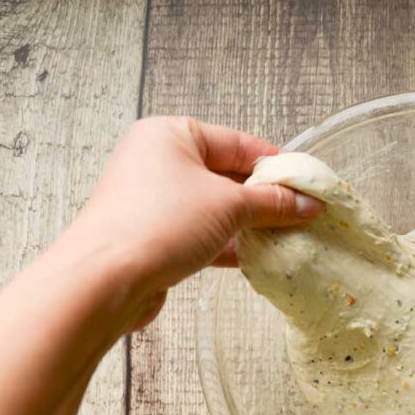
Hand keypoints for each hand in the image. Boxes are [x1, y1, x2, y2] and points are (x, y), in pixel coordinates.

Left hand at [67, 116, 323, 328]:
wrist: (105, 280)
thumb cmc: (161, 223)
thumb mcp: (229, 206)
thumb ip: (272, 204)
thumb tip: (309, 205)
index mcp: (172, 135)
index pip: (238, 142)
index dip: (276, 163)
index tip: (309, 183)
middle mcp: (159, 162)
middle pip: (227, 175)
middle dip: (266, 198)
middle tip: (305, 214)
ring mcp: (155, 202)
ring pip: (216, 208)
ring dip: (251, 225)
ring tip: (290, 237)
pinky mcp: (155, 238)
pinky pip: (203, 234)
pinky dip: (230, 244)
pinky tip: (260, 257)